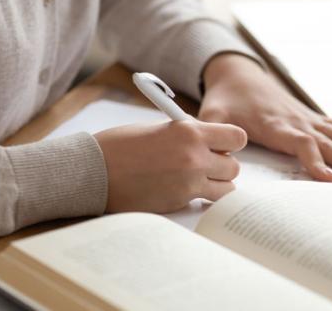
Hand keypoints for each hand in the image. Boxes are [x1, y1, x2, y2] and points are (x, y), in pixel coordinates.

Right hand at [95, 119, 246, 212]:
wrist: (94, 171)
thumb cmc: (120, 146)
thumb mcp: (159, 128)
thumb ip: (187, 133)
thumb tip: (207, 140)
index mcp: (189, 132)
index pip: (237, 137)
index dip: (231, 142)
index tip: (221, 144)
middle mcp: (195, 157)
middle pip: (235, 166)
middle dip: (223, 165)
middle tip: (206, 164)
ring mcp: (189, 183)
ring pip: (228, 188)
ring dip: (217, 184)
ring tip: (197, 179)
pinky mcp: (179, 202)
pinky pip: (206, 201)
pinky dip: (202, 198)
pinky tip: (186, 191)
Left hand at [199, 54, 331, 181]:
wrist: (236, 73)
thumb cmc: (225, 99)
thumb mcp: (211, 115)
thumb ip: (214, 134)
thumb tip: (219, 157)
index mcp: (275, 124)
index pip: (301, 143)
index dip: (316, 161)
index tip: (331, 180)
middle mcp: (296, 120)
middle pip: (329, 142)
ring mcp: (306, 117)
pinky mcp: (310, 116)